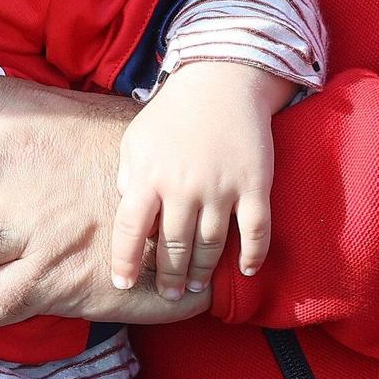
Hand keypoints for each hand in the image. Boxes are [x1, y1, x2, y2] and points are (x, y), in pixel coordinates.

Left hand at [111, 61, 287, 298]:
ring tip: (194, 288)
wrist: (220, 83)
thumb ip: (128, 175)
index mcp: (149, 175)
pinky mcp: (255, 186)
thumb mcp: (136, 140)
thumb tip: (125, 208)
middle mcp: (183, 187)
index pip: (131, 229)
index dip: (125, 261)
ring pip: (211, 246)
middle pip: (174, 246)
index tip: (122, 284)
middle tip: (167, 295)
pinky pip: (256, 232)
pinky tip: (244, 271)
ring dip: (202, 272)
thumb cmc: (171, 114)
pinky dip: (252, 256)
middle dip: (168, 277)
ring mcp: (221, 188)